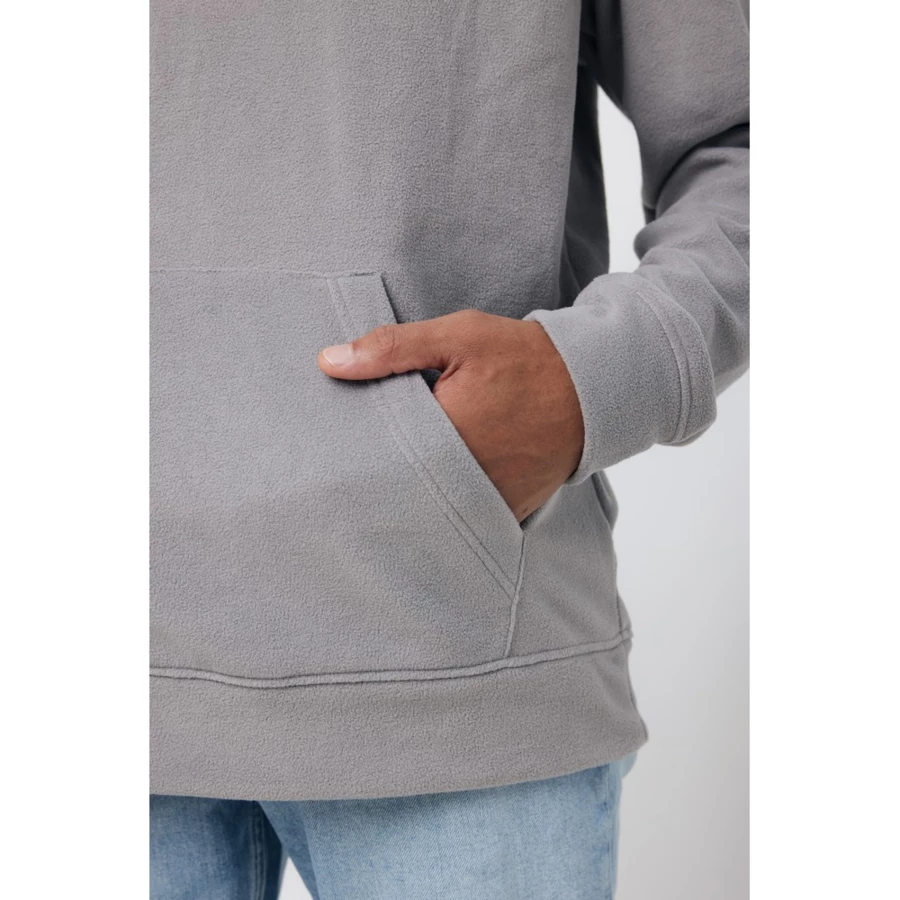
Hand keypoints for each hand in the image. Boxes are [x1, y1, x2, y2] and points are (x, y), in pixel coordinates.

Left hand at [318, 309, 583, 521]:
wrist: (592, 388)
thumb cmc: (522, 358)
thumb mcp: (459, 337)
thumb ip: (392, 348)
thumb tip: (328, 362)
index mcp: (442, 435)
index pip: (375, 449)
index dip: (355, 442)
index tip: (338, 436)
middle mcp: (462, 478)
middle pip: (398, 483)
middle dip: (380, 469)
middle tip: (356, 460)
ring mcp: (487, 500)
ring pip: (428, 504)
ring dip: (412, 489)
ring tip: (395, 472)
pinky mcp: (507, 510)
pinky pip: (464, 516)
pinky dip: (447, 502)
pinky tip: (434, 485)